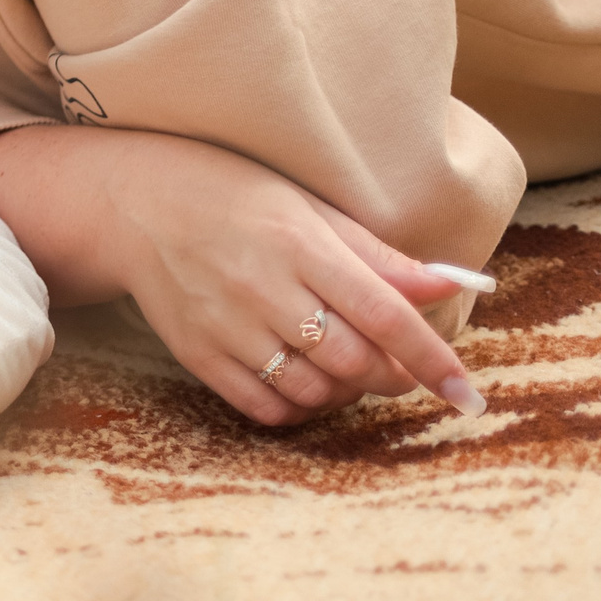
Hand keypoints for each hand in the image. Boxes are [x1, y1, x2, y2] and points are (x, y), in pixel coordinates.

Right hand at [0, 127, 485, 425]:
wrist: (133, 202)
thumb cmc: (232, 194)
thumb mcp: (307, 208)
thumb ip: (379, 256)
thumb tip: (453, 284)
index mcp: (298, 242)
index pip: (383, 313)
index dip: (432, 358)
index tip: (467, 395)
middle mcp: (262, 286)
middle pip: (353, 360)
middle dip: (390, 375)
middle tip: (394, 365)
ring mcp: (225, 323)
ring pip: (313, 389)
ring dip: (345, 392)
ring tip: (344, 367)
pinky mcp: (196, 351)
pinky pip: (263, 405)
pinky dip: (297, 406)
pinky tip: (301, 381)